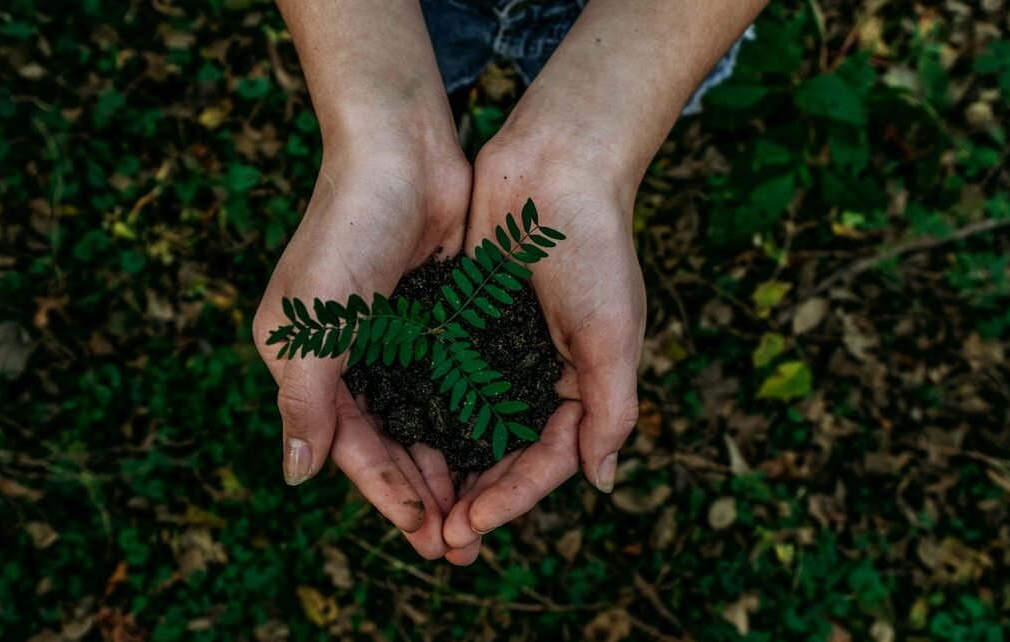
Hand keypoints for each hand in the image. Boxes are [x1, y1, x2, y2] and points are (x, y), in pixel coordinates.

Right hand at [253, 130, 469, 559]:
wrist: (401, 150)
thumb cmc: (347, 230)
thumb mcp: (313, 322)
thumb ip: (304, 400)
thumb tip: (296, 475)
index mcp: (306, 362)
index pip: (348, 445)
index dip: (385, 492)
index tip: (424, 533)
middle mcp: (347, 357)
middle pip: (388, 442)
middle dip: (421, 493)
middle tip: (460, 543)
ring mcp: (392, 339)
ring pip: (422, 420)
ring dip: (448, 465)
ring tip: (481, 511)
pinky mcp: (432, 319)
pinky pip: (450, 384)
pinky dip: (467, 419)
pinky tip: (495, 450)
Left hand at [441, 135, 644, 563]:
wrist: (554, 165)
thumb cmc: (594, 247)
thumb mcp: (612, 333)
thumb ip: (610, 409)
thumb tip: (601, 482)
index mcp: (581, 385)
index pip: (546, 460)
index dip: (512, 498)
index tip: (471, 524)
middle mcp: (538, 375)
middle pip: (503, 455)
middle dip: (474, 498)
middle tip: (438, 539)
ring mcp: (498, 351)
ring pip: (467, 426)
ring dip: (445, 468)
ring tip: (414, 508)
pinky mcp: (463, 323)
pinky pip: (441, 380)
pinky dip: (424, 413)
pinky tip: (396, 441)